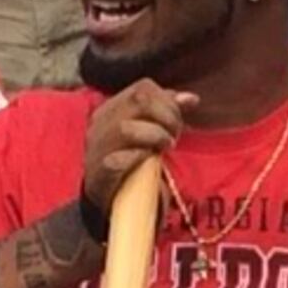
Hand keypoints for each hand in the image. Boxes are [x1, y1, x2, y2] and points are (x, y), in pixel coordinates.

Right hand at [79, 79, 193, 226]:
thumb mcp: (147, 131)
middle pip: (137, 101)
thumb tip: (191, 98)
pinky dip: (138, 158)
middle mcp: (100, 124)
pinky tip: (149, 162)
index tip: (178, 120)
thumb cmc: (130, 161)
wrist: (107, 200)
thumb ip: (166, 112)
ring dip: (155, 136)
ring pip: (126, 128)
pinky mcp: (97, 174)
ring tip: (165, 148)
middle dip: (166, 116)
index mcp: (111, 109)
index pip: (142, 88)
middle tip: (175, 135)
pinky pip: (118, 160)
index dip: (167, 100)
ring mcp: (96, 149)